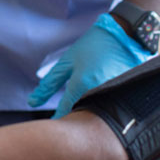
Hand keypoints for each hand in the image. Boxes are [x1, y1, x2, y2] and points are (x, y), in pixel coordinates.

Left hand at [28, 13, 150, 117]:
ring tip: (88, 107)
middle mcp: (98, 92)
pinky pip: (111, 107)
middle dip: (75, 117)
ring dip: (90, 113)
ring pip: (97, 114)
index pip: (65, 111)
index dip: (58, 118)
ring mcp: (114, 94)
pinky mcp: (126, 94)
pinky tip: (103, 101)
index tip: (54, 125)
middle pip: (82, 116)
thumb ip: (49, 84)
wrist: (124, 34)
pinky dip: (104, 107)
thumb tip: (33, 102)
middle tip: (71, 116)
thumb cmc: (93, 45)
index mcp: (81, 83)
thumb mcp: (68, 61)